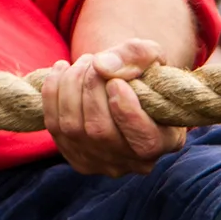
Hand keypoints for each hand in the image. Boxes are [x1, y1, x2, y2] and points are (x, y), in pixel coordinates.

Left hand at [42, 39, 186, 176]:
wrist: (123, 85)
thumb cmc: (143, 72)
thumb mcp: (151, 55)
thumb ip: (135, 56)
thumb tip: (101, 66)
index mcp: (167, 141)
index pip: (145, 141)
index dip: (127, 112)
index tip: (116, 82)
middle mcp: (136, 162)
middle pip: (101, 132)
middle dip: (91, 88)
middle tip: (94, 61)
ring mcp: (104, 164)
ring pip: (73, 128)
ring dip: (71, 85)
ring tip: (83, 63)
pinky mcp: (77, 158)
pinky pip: (54, 126)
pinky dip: (53, 91)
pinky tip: (63, 70)